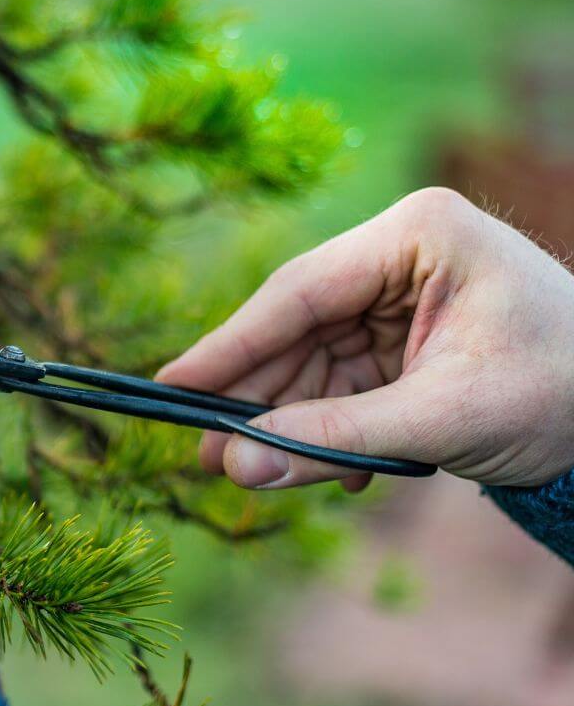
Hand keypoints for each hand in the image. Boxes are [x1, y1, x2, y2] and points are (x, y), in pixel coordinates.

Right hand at [157, 187, 573, 491]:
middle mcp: (399, 253)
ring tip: (253, 471)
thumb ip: (335, 439)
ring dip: (288, 419)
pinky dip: (331, 424)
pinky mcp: (404, 334)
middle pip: (297, 326)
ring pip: (313, 358)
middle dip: (255, 394)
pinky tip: (334, 469)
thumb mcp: (444, 418)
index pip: (299, 292)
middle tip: (201, 450)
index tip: (171, 385)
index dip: (230, 345)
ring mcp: (400, 293)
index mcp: (417, 234)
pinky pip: (342, 379)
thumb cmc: (565, 393)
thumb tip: (238, 467)